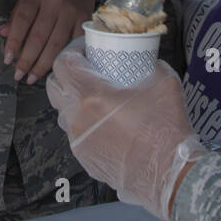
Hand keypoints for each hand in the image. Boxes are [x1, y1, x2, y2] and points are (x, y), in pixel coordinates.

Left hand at [0, 0, 97, 84]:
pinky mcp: (85, 19)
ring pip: (56, 44)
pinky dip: (63, 58)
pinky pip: (73, 43)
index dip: (14, 42)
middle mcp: (54, 2)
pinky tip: (54, 69)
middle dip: (27, 59)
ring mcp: (71, 11)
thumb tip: (1, 34)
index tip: (7, 59)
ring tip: (32, 77)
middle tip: (19, 76)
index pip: (22, 20)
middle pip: (39, 36)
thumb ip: (16, 16)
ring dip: (43, 64)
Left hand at [47, 41, 203, 220]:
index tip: (89, 47)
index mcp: (91, 95)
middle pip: (54, 86)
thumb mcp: (163, 81)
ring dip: (74, 99)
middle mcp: (76, 117)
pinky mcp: (84, 158)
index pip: (63, 62)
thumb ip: (151, 64)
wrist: (167, 173)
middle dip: (67, 73)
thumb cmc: (165, 127)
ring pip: (63, 111)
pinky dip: (85, 122)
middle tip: (89, 69)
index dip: (73, 49)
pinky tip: (108, 122)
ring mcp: (77, 140)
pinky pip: (76, 133)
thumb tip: (147, 58)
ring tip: (99, 97)